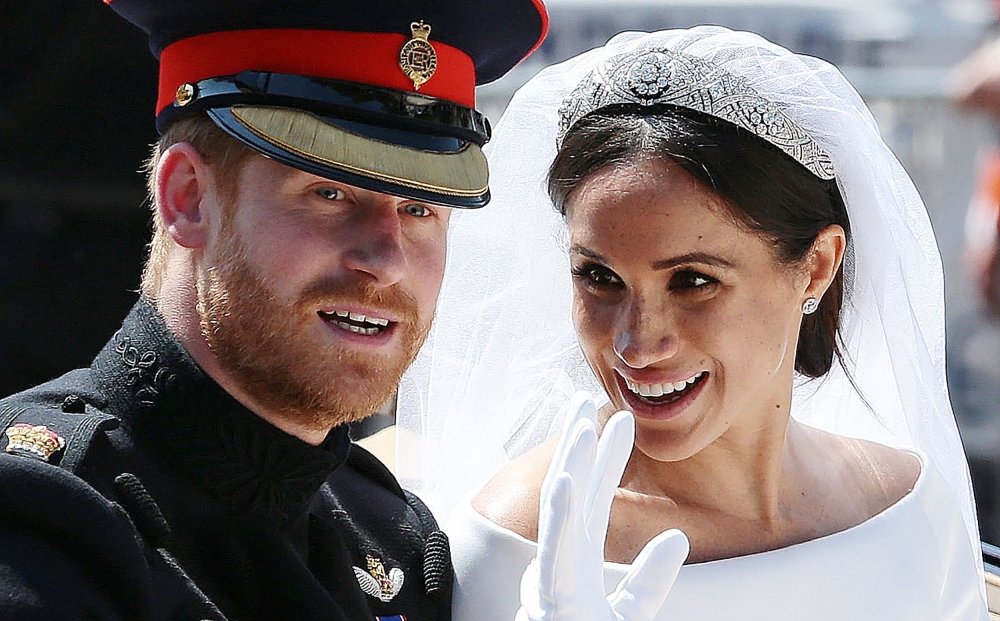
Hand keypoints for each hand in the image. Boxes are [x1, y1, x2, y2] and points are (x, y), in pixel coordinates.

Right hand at [516, 392, 689, 620]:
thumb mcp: (629, 613)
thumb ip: (650, 579)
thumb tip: (677, 538)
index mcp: (580, 556)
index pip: (597, 496)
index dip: (607, 457)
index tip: (619, 419)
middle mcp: (563, 557)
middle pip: (573, 489)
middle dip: (577, 443)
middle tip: (584, 397)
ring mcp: (553, 575)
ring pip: (560, 511)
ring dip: (568, 466)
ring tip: (578, 425)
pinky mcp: (551, 597)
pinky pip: (556, 552)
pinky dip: (560, 517)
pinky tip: (567, 482)